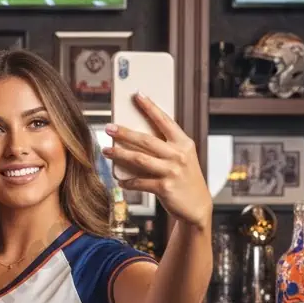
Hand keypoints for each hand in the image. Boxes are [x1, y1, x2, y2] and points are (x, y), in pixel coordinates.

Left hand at [103, 95, 212, 228]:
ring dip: (120, 154)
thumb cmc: (185, 180)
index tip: (137, 95)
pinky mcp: (164, 188)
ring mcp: (172, 171)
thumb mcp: (182, 159)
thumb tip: (136, 136)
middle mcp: (179, 155)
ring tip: (106, 151)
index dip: (150, 107)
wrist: (197, 206)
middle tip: (109, 128)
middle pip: (146, 140)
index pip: (165, 121)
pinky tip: (119, 180)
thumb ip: (166, 147)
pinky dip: (128, 181)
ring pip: (139, 159)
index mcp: (184, 144)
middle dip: (125, 133)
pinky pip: (140, 182)